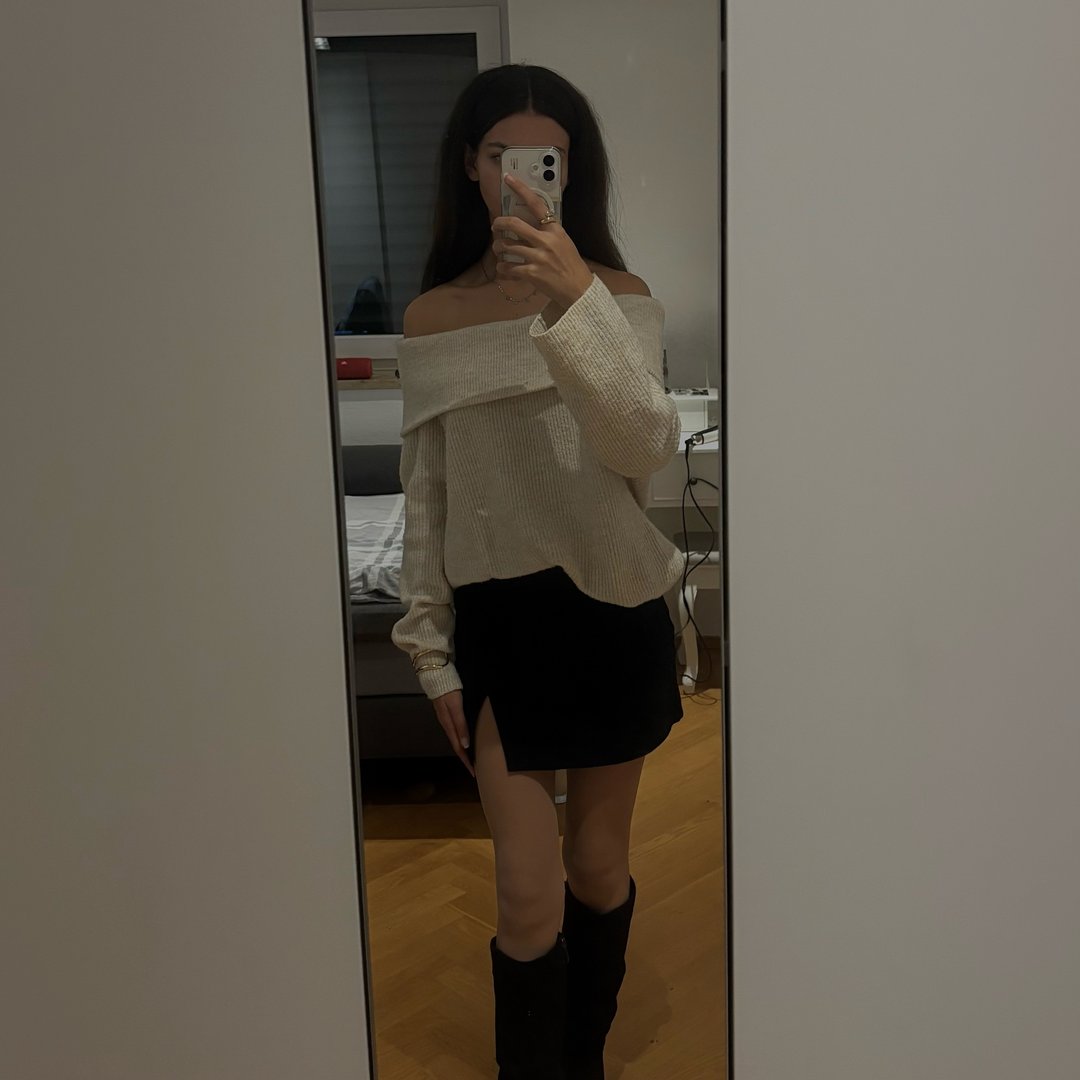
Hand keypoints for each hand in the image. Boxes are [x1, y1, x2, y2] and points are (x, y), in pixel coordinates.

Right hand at [433, 689, 474, 777]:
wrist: (436, 674)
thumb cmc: (448, 690)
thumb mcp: (455, 707)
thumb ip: (461, 724)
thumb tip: (465, 745)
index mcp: (449, 725)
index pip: (458, 747)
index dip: (465, 760)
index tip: (473, 772)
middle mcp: (446, 724)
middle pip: (456, 745)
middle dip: (465, 758)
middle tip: (474, 768)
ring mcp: (445, 718)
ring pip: (455, 738)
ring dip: (463, 749)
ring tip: (471, 756)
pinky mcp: (446, 712)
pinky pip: (454, 730)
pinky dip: (461, 738)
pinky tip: (465, 737)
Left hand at [491, 173, 593, 311]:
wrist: (579, 289)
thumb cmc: (571, 266)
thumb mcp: (564, 243)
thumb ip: (548, 233)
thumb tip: (530, 226)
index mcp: (555, 230)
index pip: (536, 204)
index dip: (520, 189)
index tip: (508, 179)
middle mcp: (546, 241)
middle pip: (514, 224)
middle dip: (499, 223)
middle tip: (495, 226)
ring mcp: (538, 257)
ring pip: (507, 246)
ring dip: (498, 248)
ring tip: (498, 249)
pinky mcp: (532, 274)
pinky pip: (508, 268)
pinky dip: (502, 268)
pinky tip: (503, 269)